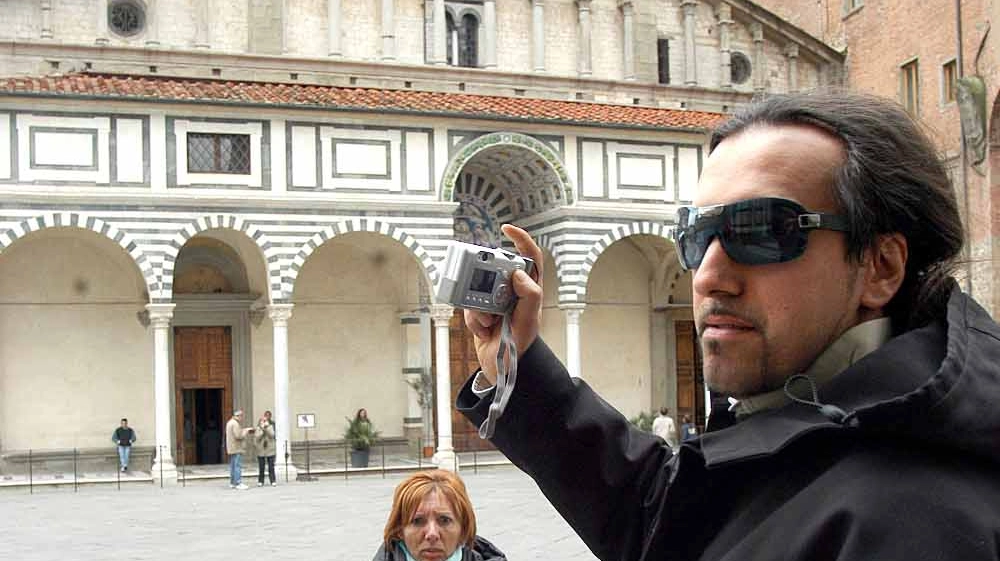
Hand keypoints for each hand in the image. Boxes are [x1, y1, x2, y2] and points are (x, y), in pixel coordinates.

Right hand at [464, 224, 543, 383]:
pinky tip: (483, 331)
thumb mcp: (528, 322)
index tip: (506, 229)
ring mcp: (496, 302)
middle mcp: (513, 292)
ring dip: (479, 309)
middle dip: (487, 285)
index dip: (521, 239)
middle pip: (495, 271)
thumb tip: (520, 273)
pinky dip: (474, 320)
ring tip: (489, 323)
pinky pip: (469, 307)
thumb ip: (530, 296)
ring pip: (478, 289)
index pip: (530, 257)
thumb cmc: (521, 347)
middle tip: (488, 300)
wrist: (503, 370)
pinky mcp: (481, 313)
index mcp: (530, 290)